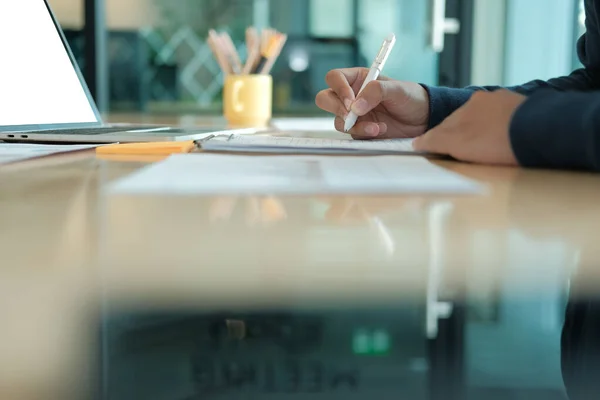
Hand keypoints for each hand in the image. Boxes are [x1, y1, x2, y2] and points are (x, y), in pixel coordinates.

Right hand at [315, 68, 429, 138]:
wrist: (423, 119)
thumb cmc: (411, 97)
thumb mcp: (397, 89)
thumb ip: (376, 91)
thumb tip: (355, 107)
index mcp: (357, 79)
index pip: (334, 78)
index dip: (338, 89)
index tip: (351, 101)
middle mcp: (351, 96)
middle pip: (325, 99)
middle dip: (336, 108)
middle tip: (351, 115)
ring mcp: (354, 115)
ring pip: (338, 120)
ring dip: (355, 125)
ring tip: (377, 127)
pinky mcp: (359, 130)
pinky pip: (351, 134)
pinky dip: (363, 134)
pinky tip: (381, 130)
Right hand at [413, 90, 525, 165]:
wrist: (540, 132)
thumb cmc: (497, 141)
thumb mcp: (460, 145)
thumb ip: (437, 141)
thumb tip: (417, 142)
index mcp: (468, 106)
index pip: (445, 125)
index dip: (437, 140)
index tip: (433, 151)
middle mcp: (486, 100)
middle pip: (465, 120)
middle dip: (460, 133)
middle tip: (460, 152)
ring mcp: (508, 103)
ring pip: (487, 118)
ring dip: (483, 130)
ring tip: (485, 146)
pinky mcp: (528, 109)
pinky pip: (508, 119)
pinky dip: (503, 128)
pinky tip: (507, 138)